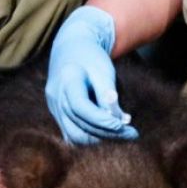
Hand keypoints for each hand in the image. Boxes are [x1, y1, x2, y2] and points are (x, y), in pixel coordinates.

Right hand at [45, 6, 139, 144]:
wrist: (72, 48)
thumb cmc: (91, 57)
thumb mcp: (104, 70)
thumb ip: (108, 95)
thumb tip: (119, 122)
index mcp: (66, 80)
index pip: (81, 107)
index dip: (102, 120)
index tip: (123, 126)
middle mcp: (56, 97)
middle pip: (78, 126)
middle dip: (106, 134)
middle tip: (132, 134)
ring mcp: (54, 108)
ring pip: (74, 135)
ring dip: (99, 139)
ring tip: (123, 134)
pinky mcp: (58, 115)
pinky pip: (72, 134)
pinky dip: (90, 137)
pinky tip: (109, 134)